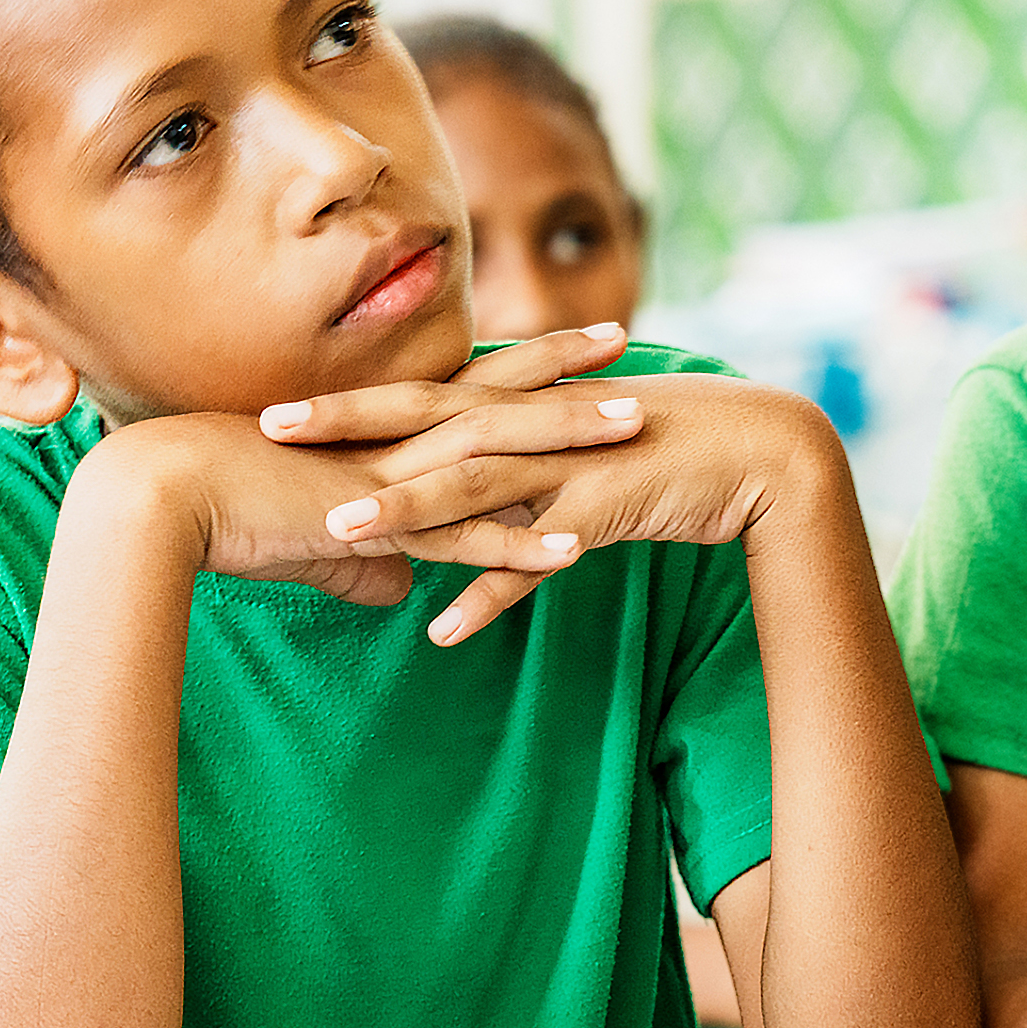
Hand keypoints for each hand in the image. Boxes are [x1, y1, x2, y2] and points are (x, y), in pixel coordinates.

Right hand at [88, 326, 650, 605]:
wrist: (160, 501)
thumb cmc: (219, 514)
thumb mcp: (308, 541)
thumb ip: (361, 560)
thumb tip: (394, 589)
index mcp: (377, 433)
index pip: (466, 388)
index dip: (521, 366)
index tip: (570, 345)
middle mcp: (392, 441)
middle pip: (496, 395)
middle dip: (564, 370)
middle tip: (626, 341)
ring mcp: (390, 478)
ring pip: (498, 451)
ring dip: (569, 440)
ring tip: (635, 428)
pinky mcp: (375, 524)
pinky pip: (462, 536)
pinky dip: (518, 544)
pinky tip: (574, 550)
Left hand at [305, 373, 838, 645]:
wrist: (758, 454)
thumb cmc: (665, 453)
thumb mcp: (577, 454)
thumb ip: (519, 471)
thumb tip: (466, 496)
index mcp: (523, 408)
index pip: (420, 398)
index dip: (349, 403)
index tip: (277, 407)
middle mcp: (535, 426)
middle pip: (425, 423)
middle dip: (347, 428)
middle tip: (268, 429)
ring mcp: (567, 464)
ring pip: (472, 485)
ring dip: (405, 509)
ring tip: (338, 534)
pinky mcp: (603, 507)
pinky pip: (536, 558)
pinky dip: (492, 592)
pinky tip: (444, 630)